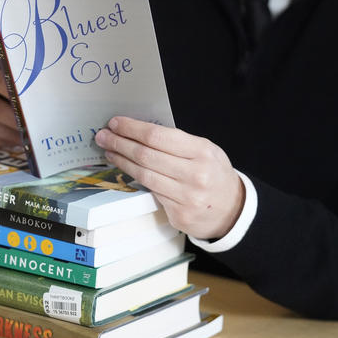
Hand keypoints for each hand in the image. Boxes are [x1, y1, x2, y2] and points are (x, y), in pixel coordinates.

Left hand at [94, 116, 244, 239]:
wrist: (234, 210)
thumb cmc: (214, 174)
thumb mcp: (205, 150)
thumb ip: (177, 142)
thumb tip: (140, 131)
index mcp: (202, 151)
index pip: (158, 136)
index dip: (132, 128)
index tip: (115, 123)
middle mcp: (195, 174)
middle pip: (146, 155)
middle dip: (120, 143)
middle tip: (103, 136)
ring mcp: (187, 197)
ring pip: (144, 175)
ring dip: (122, 161)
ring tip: (109, 151)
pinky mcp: (179, 215)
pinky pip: (151, 192)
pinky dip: (134, 179)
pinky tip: (124, 169)